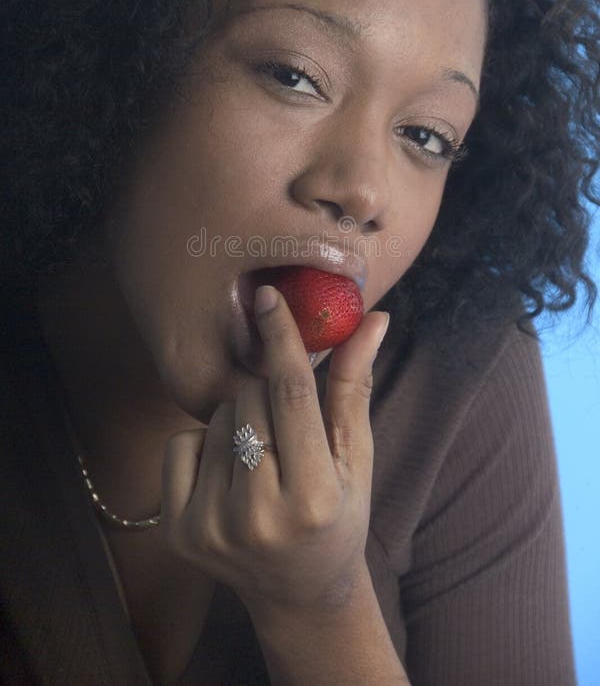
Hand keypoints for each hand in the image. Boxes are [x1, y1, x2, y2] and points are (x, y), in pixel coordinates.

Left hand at [159, 284, 388, 622]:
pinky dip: (204, 445)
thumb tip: (373, 318)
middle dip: (266, 394)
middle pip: (249, 400)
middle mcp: (258, 518)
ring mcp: (210, 528)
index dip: (281, 339)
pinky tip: (229, 476)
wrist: (299, 592)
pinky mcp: (177, 532)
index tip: (268, 297)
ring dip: (238, 421)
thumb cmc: (339, 516)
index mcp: (313, 498)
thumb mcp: (356, 456)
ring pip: (216, 418)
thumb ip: (354, 387)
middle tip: (285, 428)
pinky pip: (181, 443)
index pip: (292, 396)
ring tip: (261, 460)